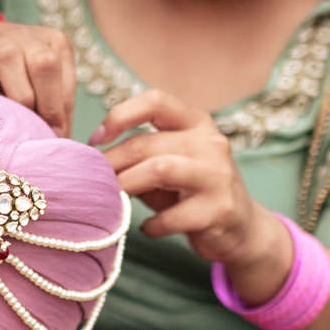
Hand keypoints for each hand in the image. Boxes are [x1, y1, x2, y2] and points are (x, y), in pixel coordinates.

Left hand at [91, 89, 277, 268]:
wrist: (241, 228)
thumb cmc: (190, 193)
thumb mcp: (167, 165)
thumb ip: (137, 156)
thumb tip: (88, 159)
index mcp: (195, 123)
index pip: (155, 101)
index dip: (119, 115)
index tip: (96, 139)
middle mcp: (210, 142)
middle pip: (146, 144)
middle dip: (111, 164)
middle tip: (92, 182)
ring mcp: (218, 175)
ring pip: (159, 169)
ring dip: (127, 186)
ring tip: (115, 201)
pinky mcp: (219, 209)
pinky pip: (172, 216)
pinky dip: (152, 224)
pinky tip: (147, 228)